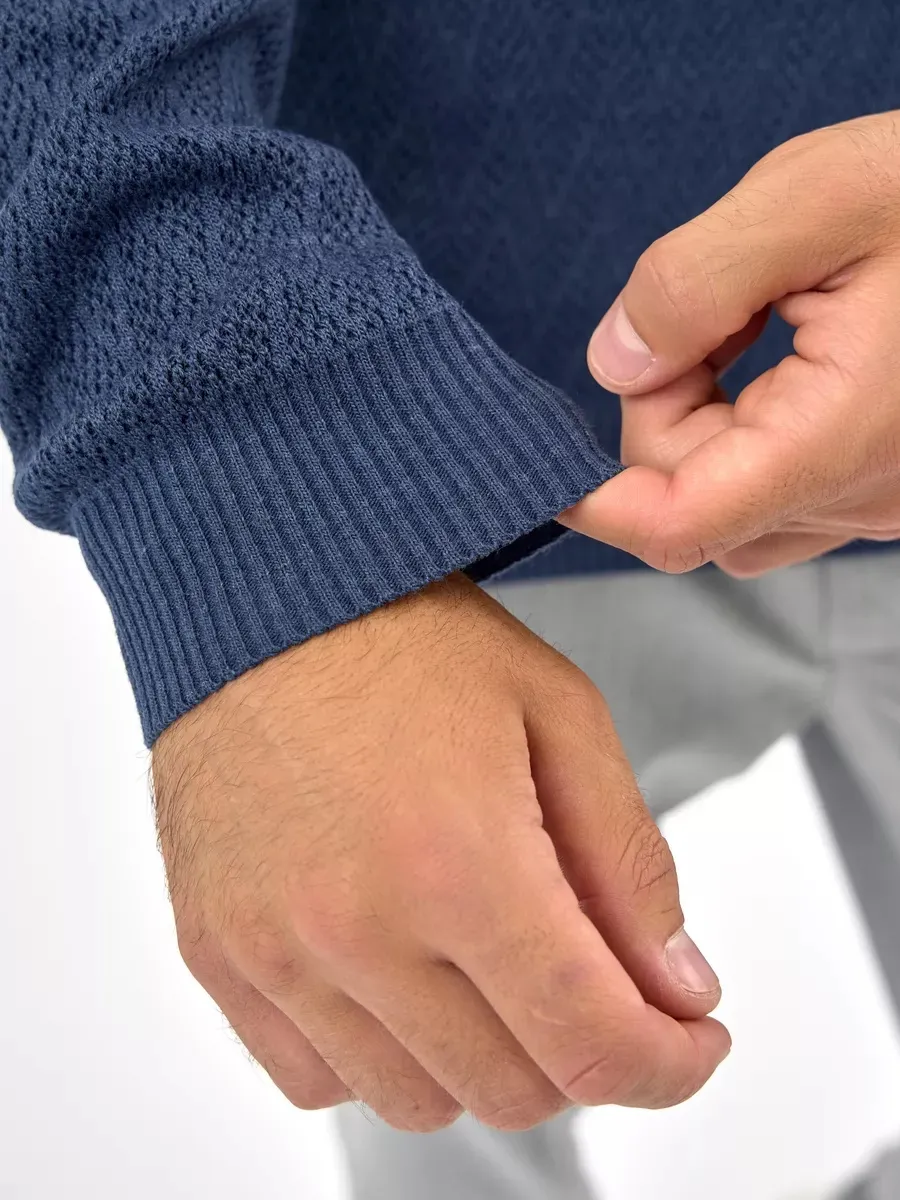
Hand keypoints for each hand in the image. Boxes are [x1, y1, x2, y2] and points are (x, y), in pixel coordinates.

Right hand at [153, 574, 727, 1131]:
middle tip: (595, 984)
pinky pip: (313, 1078)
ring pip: (415, 1102)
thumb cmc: (405, 635)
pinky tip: (400, 978)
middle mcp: (354, 925)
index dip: (664, 1066)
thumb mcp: (557, 713)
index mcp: (456, 860)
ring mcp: (273, 949)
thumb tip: (676, 988)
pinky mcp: (215, 950)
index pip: (588, 1043)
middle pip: (511, 1090)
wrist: (263, 595)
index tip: (687, 1045)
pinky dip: (378, 1056)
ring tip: (489, 968)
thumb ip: (627, 863)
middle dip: (582, 1052)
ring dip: (482, 1061)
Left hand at [564, 111, 899, 575]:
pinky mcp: (883, 486)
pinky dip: (744, 433)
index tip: (552, 464)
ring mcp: (879, 502)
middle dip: (663, 413)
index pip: (680, 523)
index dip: (598, 504)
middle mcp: (865, 498)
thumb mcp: (818, 196)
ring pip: (729, 506)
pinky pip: (775, 492)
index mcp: (841, 438)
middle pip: (690, 505)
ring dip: (703, 427)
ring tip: (756, 326)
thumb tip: (614, 362)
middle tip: (709, 314)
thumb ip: (694, 281)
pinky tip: (778, 357)